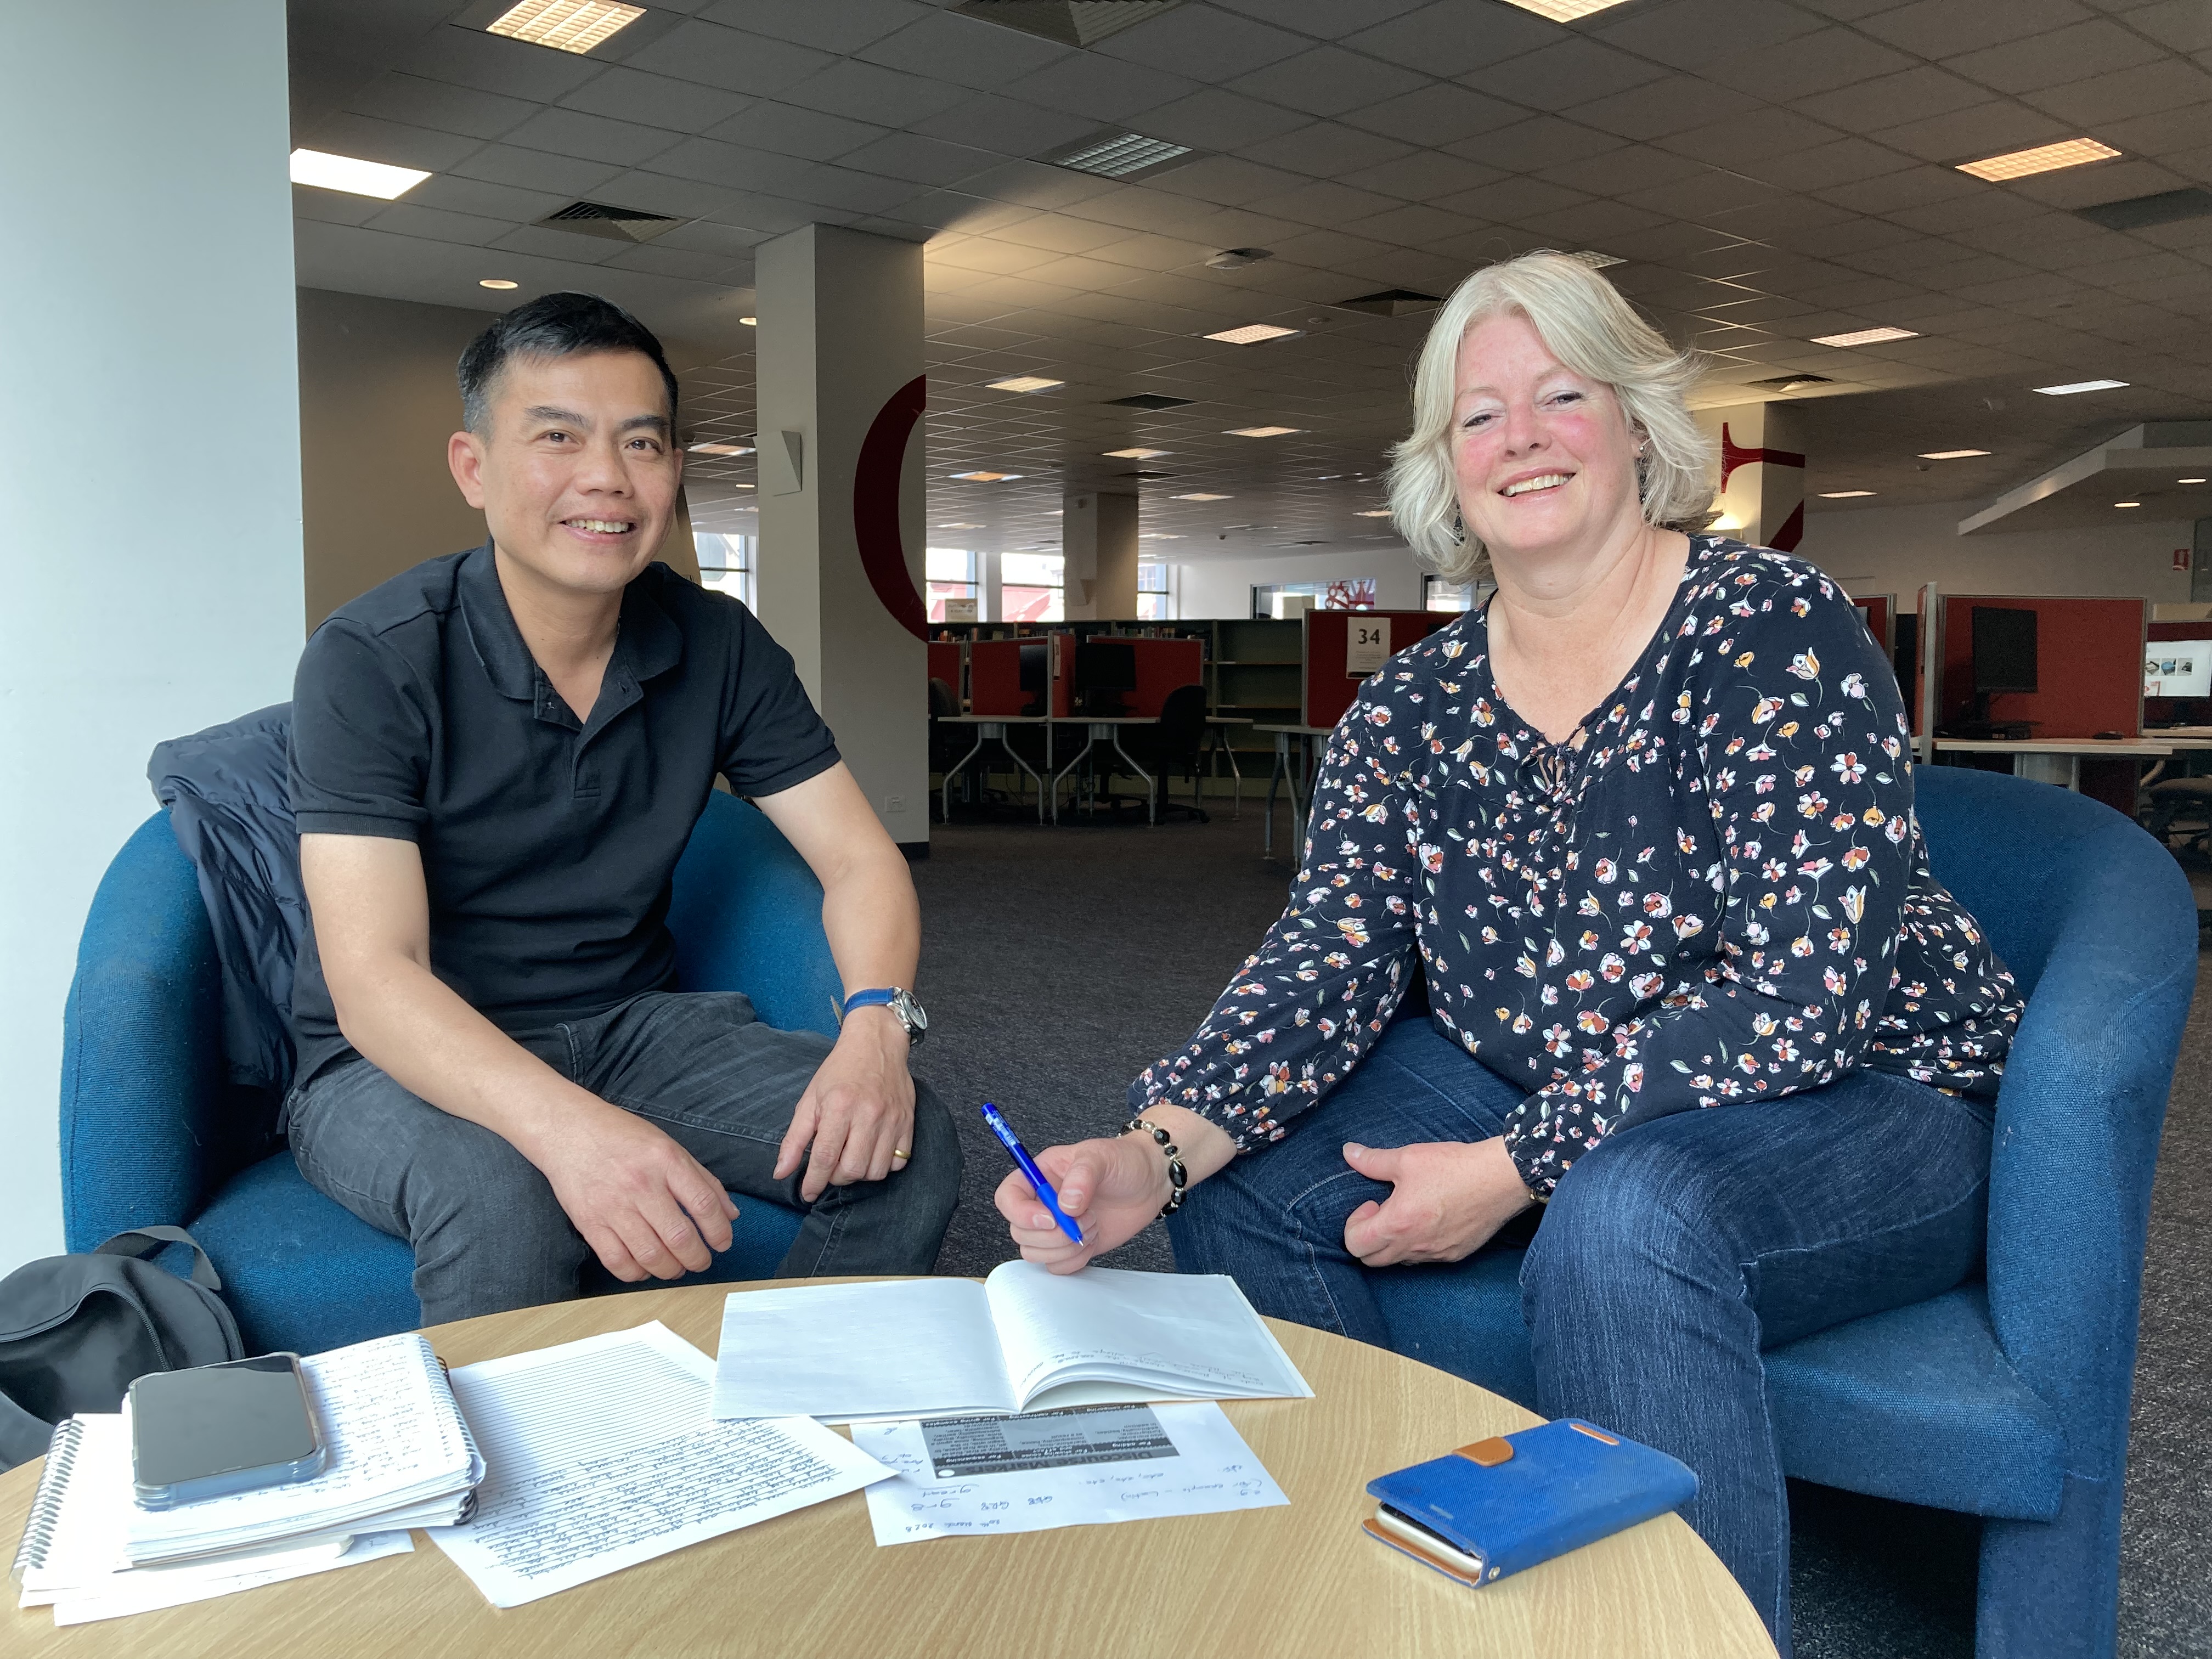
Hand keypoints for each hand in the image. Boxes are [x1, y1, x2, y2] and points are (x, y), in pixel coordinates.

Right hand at [530, 1098, 738, 1282]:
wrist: (569, 1130)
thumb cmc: (622, 1137)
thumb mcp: (669, 1146)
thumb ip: (702, 1179)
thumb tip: (730, 1214)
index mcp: (666, 1161)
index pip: (704, 1205)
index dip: (719, 1232)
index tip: (722, 1243)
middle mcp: (641, 1184)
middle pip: (680, 1237)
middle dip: (698, 1258)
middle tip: (701, 1261)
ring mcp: (613, 1206)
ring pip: (651, 1256)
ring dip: (671, 1270)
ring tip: (676, 1268)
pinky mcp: (589, 1223)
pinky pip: (617, 1262)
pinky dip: (636, 1274)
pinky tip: (645, 1269)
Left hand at [774, 1006, 915, 1201]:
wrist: (876, 1044)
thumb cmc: (839, 1071)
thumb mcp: (809, 1100)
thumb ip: (794, 1139)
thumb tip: (780, 1173)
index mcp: (839, 1107)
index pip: (825, 1157)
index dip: (813, 1182)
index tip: (807, 1193)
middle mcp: (868, 1114)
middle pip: (852, 1170)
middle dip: (836, 1178)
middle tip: (830, 1167)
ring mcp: (892, 1119)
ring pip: (876, 1171)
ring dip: (859, 1174)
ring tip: (850, 1159)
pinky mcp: (908, 1122)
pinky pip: (899, 1161)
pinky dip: (884, 1165)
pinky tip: (872, 1152)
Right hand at [994, 1133, 1169, 1274]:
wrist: (1149, 1182)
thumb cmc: (1122, 1161)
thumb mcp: (1100, 1157)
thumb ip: (1081, 1176)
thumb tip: (1065, 1204)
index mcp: (1039, 1176)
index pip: (1007, 1198)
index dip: (1021, 1213)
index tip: (1050, 1218)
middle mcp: (1041, 1203)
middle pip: (1020, 1232)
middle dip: (1053, 1234)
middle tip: (1084, 1219)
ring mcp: (1055, 1228)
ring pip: (1035, 1253)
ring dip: (1065, 1247)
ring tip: (1092, 1225)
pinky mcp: (1071, 1247)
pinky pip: (1057, 1267)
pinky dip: (1075, 1260)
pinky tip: (1094, 1240)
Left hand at [1341, 1138, 1533, 1266]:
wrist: (1500, 1179)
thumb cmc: (1453, 1167)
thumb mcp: (1408, 1158)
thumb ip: (1373, 1161)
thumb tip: (1348, 1152)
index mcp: (1398, 1224)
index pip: (1355, 1245)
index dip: (1354, 1223)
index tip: (1371, 1202)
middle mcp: (1414, 1247)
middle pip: (1372, 1260)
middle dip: (1368, 1237)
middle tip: (1382, 1210)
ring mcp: (1436, 1255)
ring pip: (1399, 1262)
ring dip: (1392, 1243)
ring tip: (1406, 1213)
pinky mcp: (1455, 1255)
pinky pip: (1425, 1260)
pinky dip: (1417, 1245)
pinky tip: (1429, 1220)